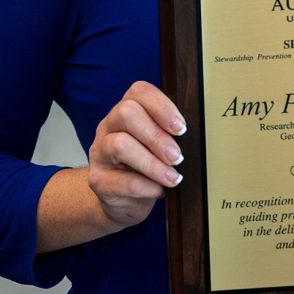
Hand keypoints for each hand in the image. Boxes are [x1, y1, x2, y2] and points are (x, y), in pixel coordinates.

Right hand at [88, 80, 185, 231]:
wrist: (121, 202)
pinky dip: (147, 187)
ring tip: (173, 177)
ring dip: (152, 163)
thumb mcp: (157, 147)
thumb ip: (170, 136)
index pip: (139, 92)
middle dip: (157, 136)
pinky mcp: (98, 180)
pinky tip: (160, 191)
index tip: (181, 128)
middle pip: (127, 113)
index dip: (162, 106)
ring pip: (120, 145)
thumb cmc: (146, 168)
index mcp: (125, 111)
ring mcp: (100, 153)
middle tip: (177, 157)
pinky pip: (122, 181)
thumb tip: (196, 138)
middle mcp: (109, 126)